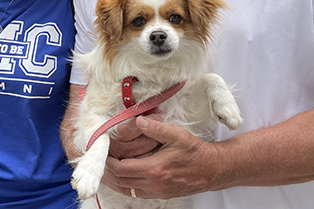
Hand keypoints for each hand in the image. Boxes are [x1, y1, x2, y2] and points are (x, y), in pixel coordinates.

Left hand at [101, 117, 219, 198]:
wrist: (214, 169)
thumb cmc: (196, 151)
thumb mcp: (177, 135)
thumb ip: (155, 128)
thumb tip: (137, 120)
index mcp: (154, 169)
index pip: (120, 169)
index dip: (107, 162)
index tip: (102, 152)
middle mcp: (154, 184)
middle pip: (120, 181)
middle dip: (106, 172)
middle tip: (98, 162)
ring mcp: (158, 191)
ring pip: (126, 190)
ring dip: (113, 181)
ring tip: (104, 171)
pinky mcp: (162, 194)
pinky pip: (137, 194)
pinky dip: (125, 186)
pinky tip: (121, 178)